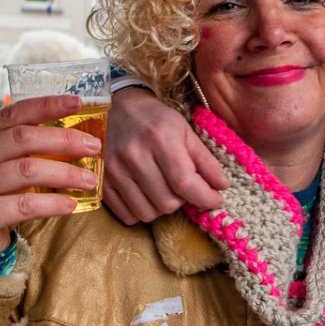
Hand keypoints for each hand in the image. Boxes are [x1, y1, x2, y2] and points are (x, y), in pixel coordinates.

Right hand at [0, 95, 101, 255]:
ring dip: (65, 173)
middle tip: (94, 146)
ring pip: (25, 170)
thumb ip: (23, 146)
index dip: (46, 105)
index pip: (12, 114)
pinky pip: (23, 205)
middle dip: (64, 140)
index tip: (78, 102)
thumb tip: (77, 132)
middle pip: (21, 139)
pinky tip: (71, 204)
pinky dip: (52, 204)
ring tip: (90, 180)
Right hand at [101, 86, 227, 223]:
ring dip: (162, 208)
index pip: (184, 182)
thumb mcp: (185, 131)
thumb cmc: (156, 121)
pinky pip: (127, 215)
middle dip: (183, 200)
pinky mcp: (102, 181)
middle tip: (183, 186)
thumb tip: (222, 186)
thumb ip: (205, 160)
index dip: (205, 197)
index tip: (216, 200)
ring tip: (164, 189)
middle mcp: (134, 155)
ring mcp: (114, 170)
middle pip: (167, 203)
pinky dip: (141, 211)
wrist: (117, 110)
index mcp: (160, 139)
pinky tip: (146, 195)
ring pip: (148, 213)